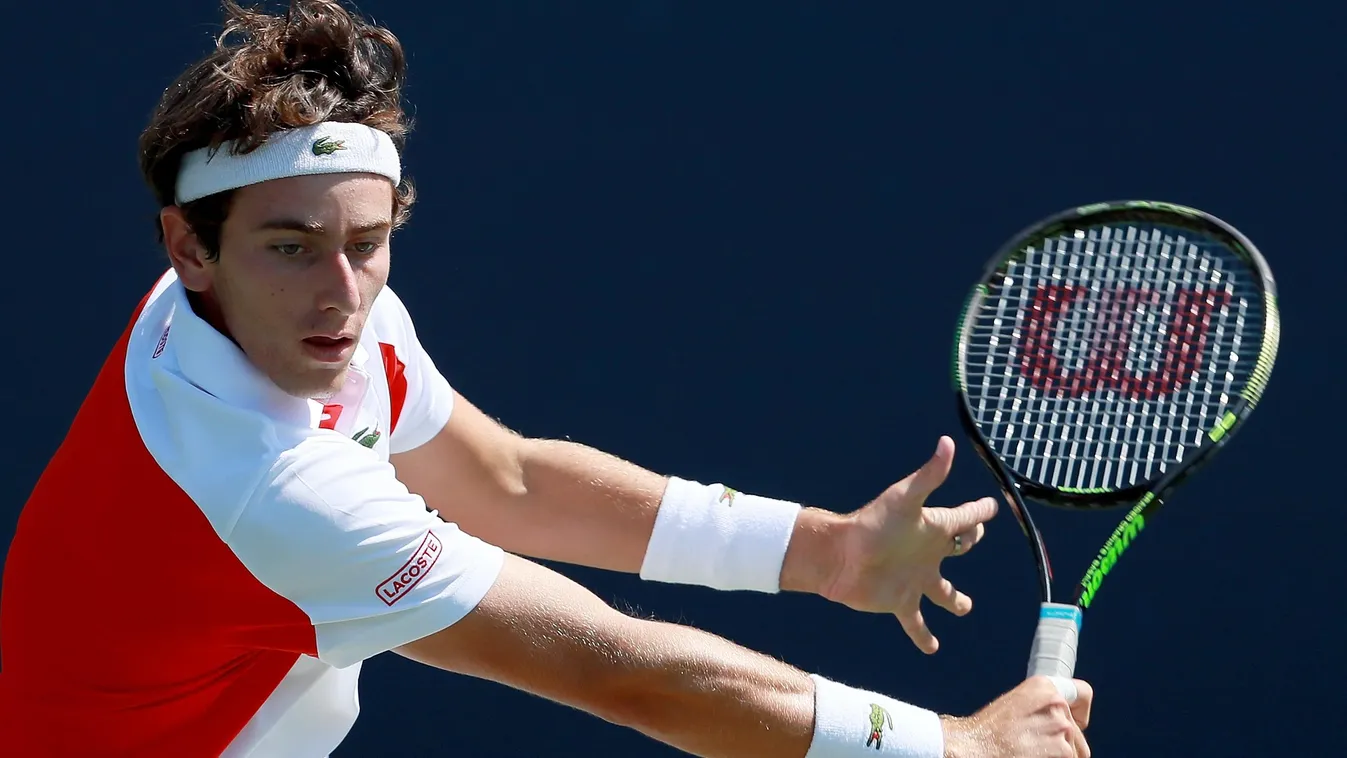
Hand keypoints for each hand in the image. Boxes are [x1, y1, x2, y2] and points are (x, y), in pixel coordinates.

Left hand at [820, 436, 997, 652]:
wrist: (839, 556)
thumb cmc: (872, 523)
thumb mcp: (905, 498)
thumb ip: (929, 475)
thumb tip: (947, 443)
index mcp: (933, 528)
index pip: (965, 519)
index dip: (979, 512)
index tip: (992, 507)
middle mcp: (928, 554)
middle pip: (957, 550)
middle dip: (968, 544)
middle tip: (974, 539)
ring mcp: (916, 580)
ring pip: (944, 593)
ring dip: (955, 601)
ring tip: (964, 607)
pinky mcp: (901, 602)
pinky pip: (917, 624)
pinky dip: (924, 637)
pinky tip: (932, 649)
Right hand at [942, 676, 1093, 757]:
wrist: (972, 747)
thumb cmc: (986, 731)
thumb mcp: (1013, 705)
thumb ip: (1040, 707)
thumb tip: (1064, 723)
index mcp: (1042, 686)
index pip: (1083, 694)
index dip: (1079, 713)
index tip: (1075, 724)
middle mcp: (1055, 702)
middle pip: (1076, 729)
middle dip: (1065, 741)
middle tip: (1038, 746)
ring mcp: (1060, 726)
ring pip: (1074, 749)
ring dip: (1057, 754)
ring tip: (1031, 752)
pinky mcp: (1062, 750)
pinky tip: (1033, 757)